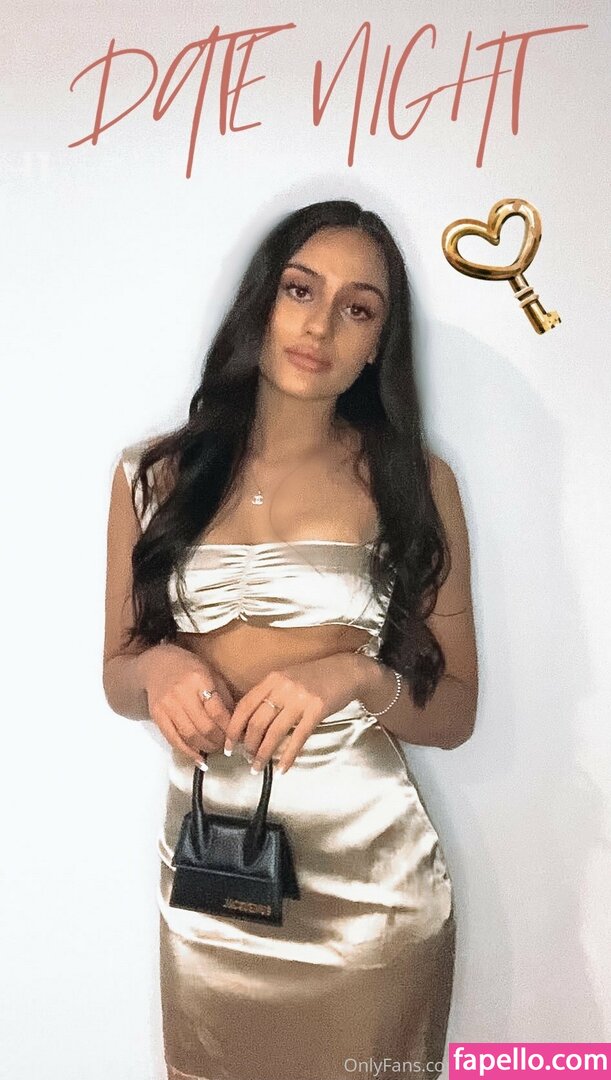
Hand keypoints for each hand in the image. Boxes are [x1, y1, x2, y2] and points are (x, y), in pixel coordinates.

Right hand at [137, 644, 234, 765]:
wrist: (156, 665)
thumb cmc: (189, 668)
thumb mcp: (211, 673)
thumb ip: (224, 696)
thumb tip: (238, 723)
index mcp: (199, 679)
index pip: (217, 711)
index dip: (228, 728)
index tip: (236, 735)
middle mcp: (181, 693)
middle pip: (204, 726)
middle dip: (218, 741)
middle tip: (226, 745)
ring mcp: (167, 705)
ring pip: (189, 735)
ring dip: (205, 748)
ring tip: (214, 749)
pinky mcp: (157, 715)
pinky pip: (173, 739)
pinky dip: (187, 753)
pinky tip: (199, 760)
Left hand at [223, 653, 366, 774]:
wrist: (348, 670)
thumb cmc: (316, 676)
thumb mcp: (288, 678)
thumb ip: (270, 694)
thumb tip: (251, 722)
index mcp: (272, 679)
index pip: (244, 706)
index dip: (233, 729)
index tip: (228, 746)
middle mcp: (283, 688)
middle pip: (257, 722)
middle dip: (248, 745)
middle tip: (245, 759)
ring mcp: (300, 699)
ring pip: (274, 733)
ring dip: (263, 754)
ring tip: (257, 767)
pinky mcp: (317, 710)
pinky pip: (298, 738)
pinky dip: (288, 756)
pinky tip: (282, 768)